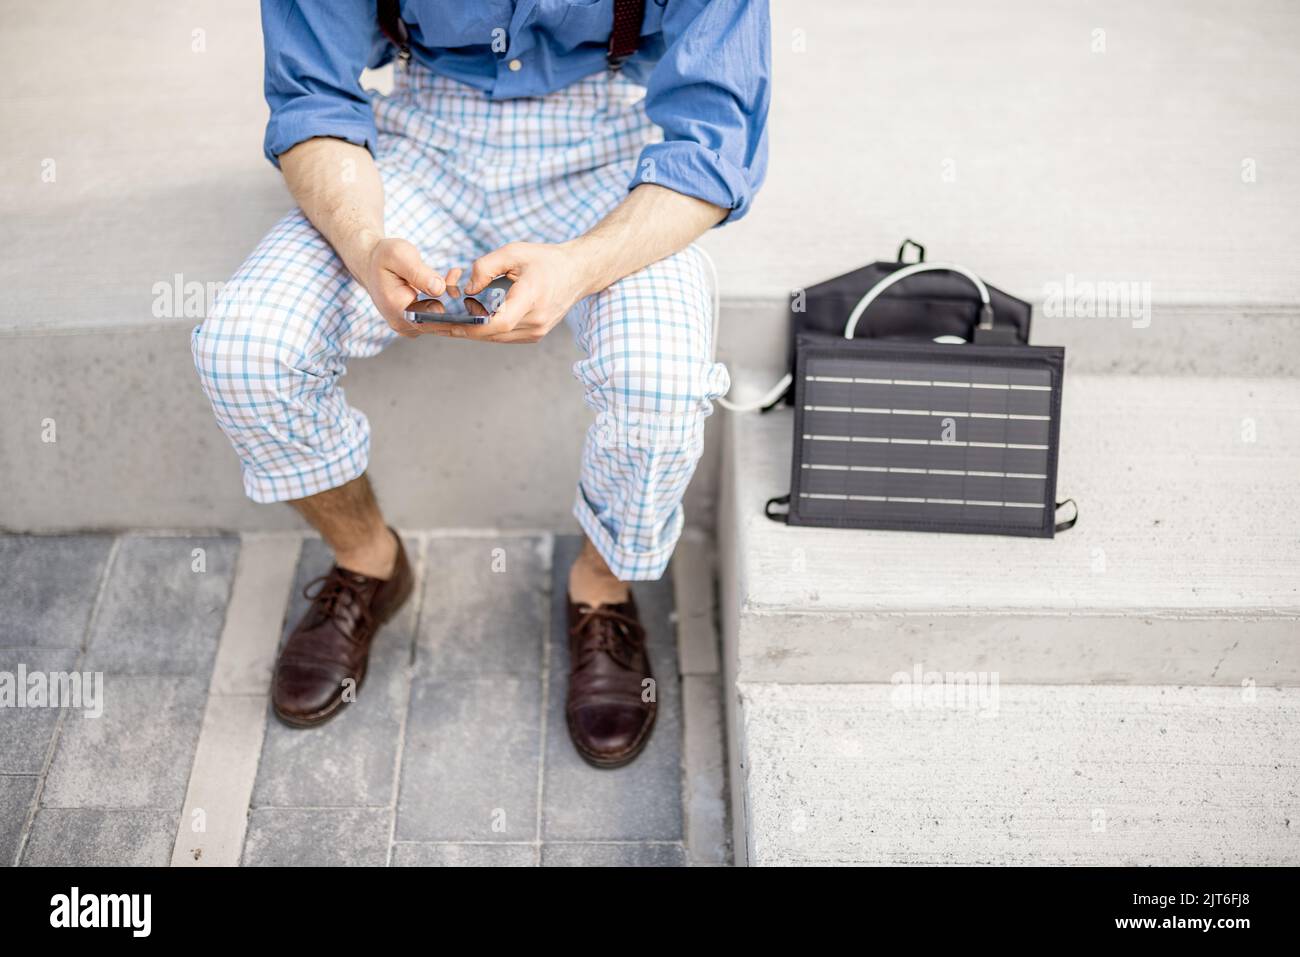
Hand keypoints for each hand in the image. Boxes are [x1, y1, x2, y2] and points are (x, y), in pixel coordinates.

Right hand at [357, 235, 448, 338]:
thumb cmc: (384, 257)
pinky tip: (448, 281)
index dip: (451, 311)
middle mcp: (403, 324)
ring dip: (452, 300)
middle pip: (440, 323)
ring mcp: (410, 327)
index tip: (459, 291)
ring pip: (442, 321)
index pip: (431, 320)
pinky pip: (439, 317)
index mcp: (397, 310)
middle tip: (456, 278)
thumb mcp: (399, 255)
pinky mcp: (417, 323)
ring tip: (451, 275)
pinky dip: (448, 302)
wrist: (371, 265)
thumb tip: (439, 289)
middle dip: (455, 302)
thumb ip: (419, 273)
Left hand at [451, 241, 594, 343]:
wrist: (578, 272)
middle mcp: (536, 321)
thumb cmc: (547, 260)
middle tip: (433, 323)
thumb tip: (466, 288)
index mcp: (532, 298)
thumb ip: (486, 266)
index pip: (498, 323)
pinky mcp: (535, 334)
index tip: (447, 323)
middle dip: (461, 329)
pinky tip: (469, 320)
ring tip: (445, 322)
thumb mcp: (514, 251)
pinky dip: (485, 330)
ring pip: (495, 338)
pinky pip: (504, 336)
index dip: (470, 326)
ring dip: (471, 330)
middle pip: (491, 334)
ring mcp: (537, 331)